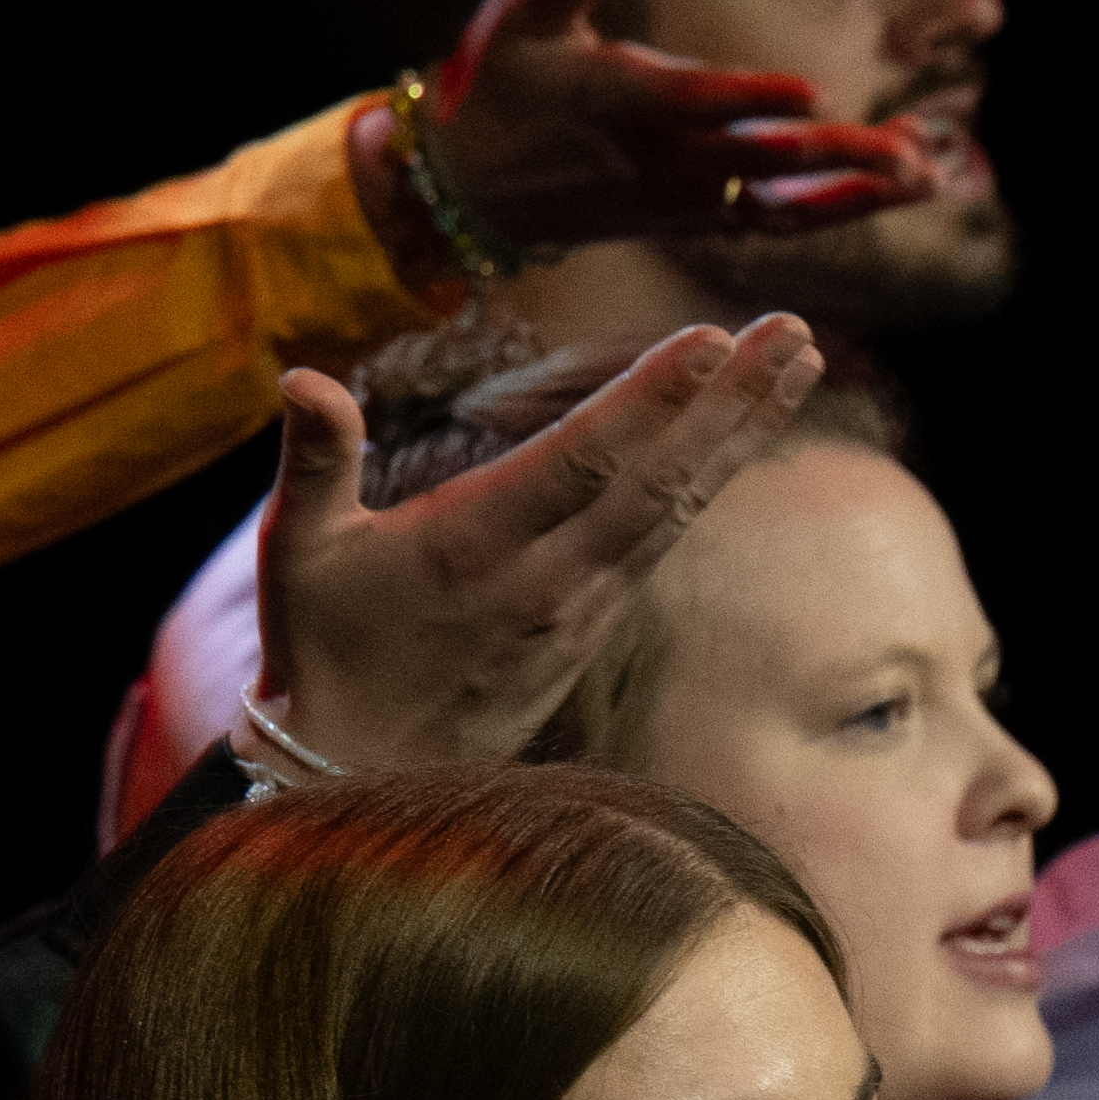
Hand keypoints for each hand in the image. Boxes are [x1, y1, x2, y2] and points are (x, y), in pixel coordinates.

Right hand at [245, 317, 824, 772]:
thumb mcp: (298, 552)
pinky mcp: (598, 622)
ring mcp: (584, 605)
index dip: (650, 401)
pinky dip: (711, 479)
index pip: (581, 462)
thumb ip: (314, 459)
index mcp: (474, 548)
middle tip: (795, 330)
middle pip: (659, 479)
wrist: (364, 769)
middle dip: (732, 403)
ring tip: (800, 362)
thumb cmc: (322, 646)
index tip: (714, 340)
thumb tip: (301, 377)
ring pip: (678, 506)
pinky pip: (667, 537)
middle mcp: (549, 578)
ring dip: (742, 433)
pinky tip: (748, 432)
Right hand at [375, 0, 932, 263]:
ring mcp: (683, 200)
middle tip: (912, 150)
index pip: (694, 103)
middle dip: (840, 157)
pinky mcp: (697, 221)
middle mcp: (659, 159)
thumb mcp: (522, 6)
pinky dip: (835, 211)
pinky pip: (776, 224)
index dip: (753, 99)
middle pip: (761, 162)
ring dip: (857, 196)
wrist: (472, 187)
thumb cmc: (503, 77)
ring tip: (929, 176)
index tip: (815, 92)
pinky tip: (891, 190)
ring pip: (783, 207)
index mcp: (616, 99)